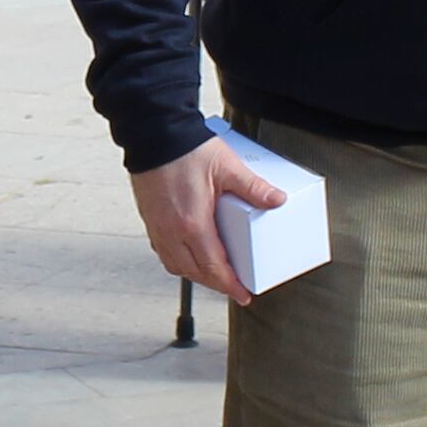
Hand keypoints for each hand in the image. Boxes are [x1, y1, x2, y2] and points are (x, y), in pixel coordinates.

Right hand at [131, 132, 288, 301]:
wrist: (153, 132)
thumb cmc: (184, 148)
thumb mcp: (227, 167)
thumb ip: (253, 187)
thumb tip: (276, 200)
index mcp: (192, 224)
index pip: (213, 267)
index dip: (230, 285)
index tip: (242, 294)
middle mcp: (171, 231)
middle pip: (194, 272)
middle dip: (215, 284)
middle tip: (233, 288)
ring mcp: (157, 226)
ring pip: (175, 265)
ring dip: (195, 274)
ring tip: (212, 274)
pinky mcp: (150, 218)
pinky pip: (163, 252)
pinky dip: (178, 260)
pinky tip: (188, 253)